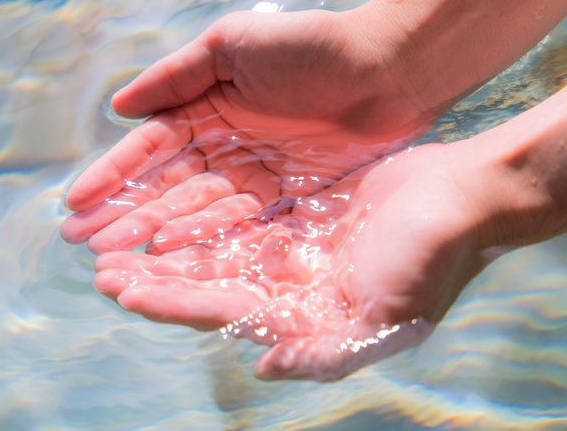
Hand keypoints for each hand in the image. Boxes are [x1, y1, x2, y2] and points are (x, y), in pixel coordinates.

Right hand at [62, 8, 442, 253]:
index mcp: (203, 109)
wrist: (388, 69)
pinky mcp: (282, 201)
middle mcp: (220, 148)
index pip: (149, 148)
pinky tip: (168, 258)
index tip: (75, 201)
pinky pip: (236, 225)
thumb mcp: (231, 47)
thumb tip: (117, 108)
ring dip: (152, 235)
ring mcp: (249, 178)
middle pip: (163, 187)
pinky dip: (202, 241)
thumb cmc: (309, 46)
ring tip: (113, 259)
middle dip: (121, 214)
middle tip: (80, 244)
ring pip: (192, 212)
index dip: (113, 174)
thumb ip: (174, 76)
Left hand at [90, 142, 497, 380]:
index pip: (216, 310)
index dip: (168, 301)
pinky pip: (235, 212)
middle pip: (202, 282)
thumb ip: (327, 352)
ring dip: (167, 244)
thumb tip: (265, 367)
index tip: (121, 289)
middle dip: (152, 277)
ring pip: (211, 247)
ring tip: (120, 236)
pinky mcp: (295, 212)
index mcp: (297, 314)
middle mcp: (284, 285)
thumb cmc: (433, 259)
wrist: (466, 199)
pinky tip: (170, 204)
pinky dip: (200, 212)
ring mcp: (288, 247)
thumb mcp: (388, 317)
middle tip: (100, 265)